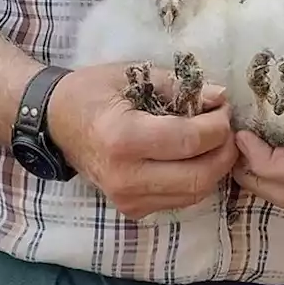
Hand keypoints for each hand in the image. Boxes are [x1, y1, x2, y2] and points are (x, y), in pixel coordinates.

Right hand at [46, 64, 237, 218]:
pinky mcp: (132, 209)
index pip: (188, 142)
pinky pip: (180, 200)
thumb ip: (180, 86)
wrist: (56, 123)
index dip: (218, 126)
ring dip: (215, 167)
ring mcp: (127, 199)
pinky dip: (198, 179)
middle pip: (198, 177)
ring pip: (194, 194)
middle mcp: (125, 177)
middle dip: (224, 151)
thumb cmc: (94, 91)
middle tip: (227, 126)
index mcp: (123, 139)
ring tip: (215, 139)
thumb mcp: (135, 74)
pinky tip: (197, 156)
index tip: (224, 107)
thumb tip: (219, 96)